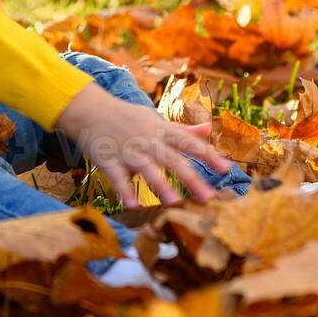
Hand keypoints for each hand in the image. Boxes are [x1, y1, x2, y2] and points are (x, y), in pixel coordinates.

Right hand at [55, 83, 234, 208]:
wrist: (91, 110)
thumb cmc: (129, 118)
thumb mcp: (156, 120)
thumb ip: (183, 129)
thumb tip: (209, 129)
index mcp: (161, 131)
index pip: (189, 142)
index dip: (208, 155)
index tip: (226, 169)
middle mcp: (148, 142)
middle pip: (172, 160)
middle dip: (191, 178)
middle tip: (209, 197)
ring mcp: (128, 152)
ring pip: (147, 169)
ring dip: (160, 185)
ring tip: (174, 203)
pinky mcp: (110, 161)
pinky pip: (118, 178)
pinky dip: (125, 191)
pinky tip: (134, 205)